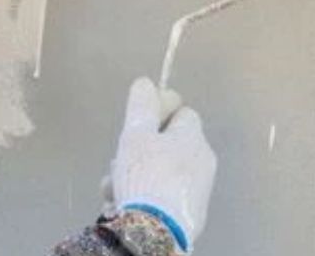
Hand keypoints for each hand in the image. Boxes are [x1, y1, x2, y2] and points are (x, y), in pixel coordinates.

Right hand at [110, 77, 216, 251]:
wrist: (156, 232)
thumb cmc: (146, 176)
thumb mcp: (136, 134)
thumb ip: (141, 106)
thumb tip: (146, 82)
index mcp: (193, 138)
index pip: (183, 111)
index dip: (159, 113)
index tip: (138, 123)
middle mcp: (202, 161)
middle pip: (167, 144)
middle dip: (138, 150)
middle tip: (117, 161)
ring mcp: (198, 189)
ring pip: (160, 171)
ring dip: (134, 175)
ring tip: (113, 188)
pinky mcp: (189, 214)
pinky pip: (163, 194)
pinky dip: (144, 195)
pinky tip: (122, 204)